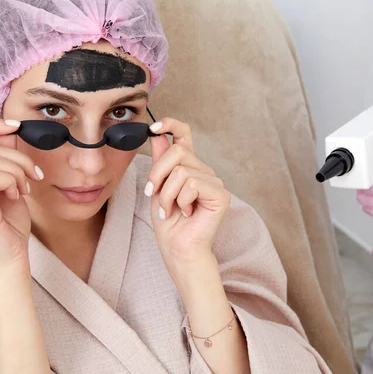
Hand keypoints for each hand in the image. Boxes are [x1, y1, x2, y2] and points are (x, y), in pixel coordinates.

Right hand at [0, 119, 43, 275]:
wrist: (11, 261)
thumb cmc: (12, 229)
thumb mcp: (13, 188)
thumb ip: (9, 163)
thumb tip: (10, 134)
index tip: (16, 126)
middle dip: (18, 156)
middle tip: (34, 176)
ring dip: (18, 171)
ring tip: (25, 190)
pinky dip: (12, 180)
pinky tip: (18, 196)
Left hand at [145, 118, 230, 266]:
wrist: (177, 248)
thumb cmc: (169, 222)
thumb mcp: (157, 187)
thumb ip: (159, 161)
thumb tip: (157, 135)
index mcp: (189, 166)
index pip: (184, 134)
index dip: (170, 124)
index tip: (153, 127)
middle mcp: (203, 170)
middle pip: (176, 151)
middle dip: (157, 174)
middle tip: (152, 194)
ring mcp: (214, 182)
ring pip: (181, 170)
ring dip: (167, 194)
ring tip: (171, 210)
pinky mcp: (220, 195)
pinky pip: (192, 184)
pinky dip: (180, 201)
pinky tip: (186, 213)